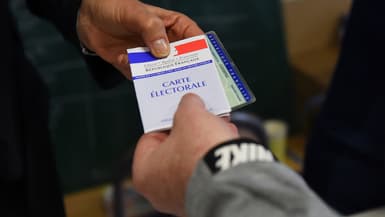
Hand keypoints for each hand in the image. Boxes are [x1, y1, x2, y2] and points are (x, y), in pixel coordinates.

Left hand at [77, 0, 203, 78]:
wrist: (87, 16)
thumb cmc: (115, 6)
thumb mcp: (136, 13)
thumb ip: (151, 29)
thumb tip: (164, 51)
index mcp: (170, 26)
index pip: (193, 38)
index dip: (202, 50)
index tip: (207, 64)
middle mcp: (162, 43)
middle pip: (180, 60)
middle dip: (183, 71)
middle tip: (187, 82)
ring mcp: (148, 56)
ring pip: (161, 72)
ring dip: (158, 77)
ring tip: (157, 80)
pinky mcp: (133, 66)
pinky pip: (139, 77)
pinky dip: (135, 75)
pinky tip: (124, 61)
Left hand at [132, 94, 238, 215]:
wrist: (234, 178)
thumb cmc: (202, 152)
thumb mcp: (191, 115)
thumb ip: (187, 104)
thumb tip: (191, 102)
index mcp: (144, 172)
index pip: (150, 138)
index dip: (166, 120)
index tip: (178, 111)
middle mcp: (160, 190)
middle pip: (172, 149)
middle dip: (190, 129)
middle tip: (200, 116)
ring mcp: (183, 197)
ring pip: (191, 160)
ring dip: (205, 140)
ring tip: (219, 124)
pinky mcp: (206, 198)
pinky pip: (206, 171)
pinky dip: (214, 156)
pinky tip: (226, 140)